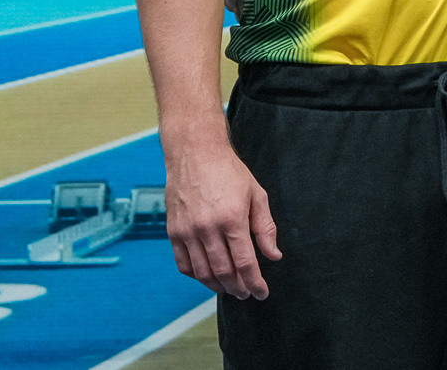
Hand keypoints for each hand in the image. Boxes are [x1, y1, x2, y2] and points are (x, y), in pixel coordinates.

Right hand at [164, 130, 280, 299]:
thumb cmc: (229, 172)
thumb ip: (265, 228)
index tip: (261, 292)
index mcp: (232, 219)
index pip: (245, 262)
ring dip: (217, 286)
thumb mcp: (256, 194)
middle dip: (237, 287)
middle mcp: (207, 229)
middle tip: (246, 293)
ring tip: (229, 288)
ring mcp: (187, 232)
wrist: (195, 154)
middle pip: (223, 272)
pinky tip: (207, 276)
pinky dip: (196, 276)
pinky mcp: (173, 232)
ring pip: (202, 272)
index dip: (255, 282)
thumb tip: (273, 255)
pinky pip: (183, 264)